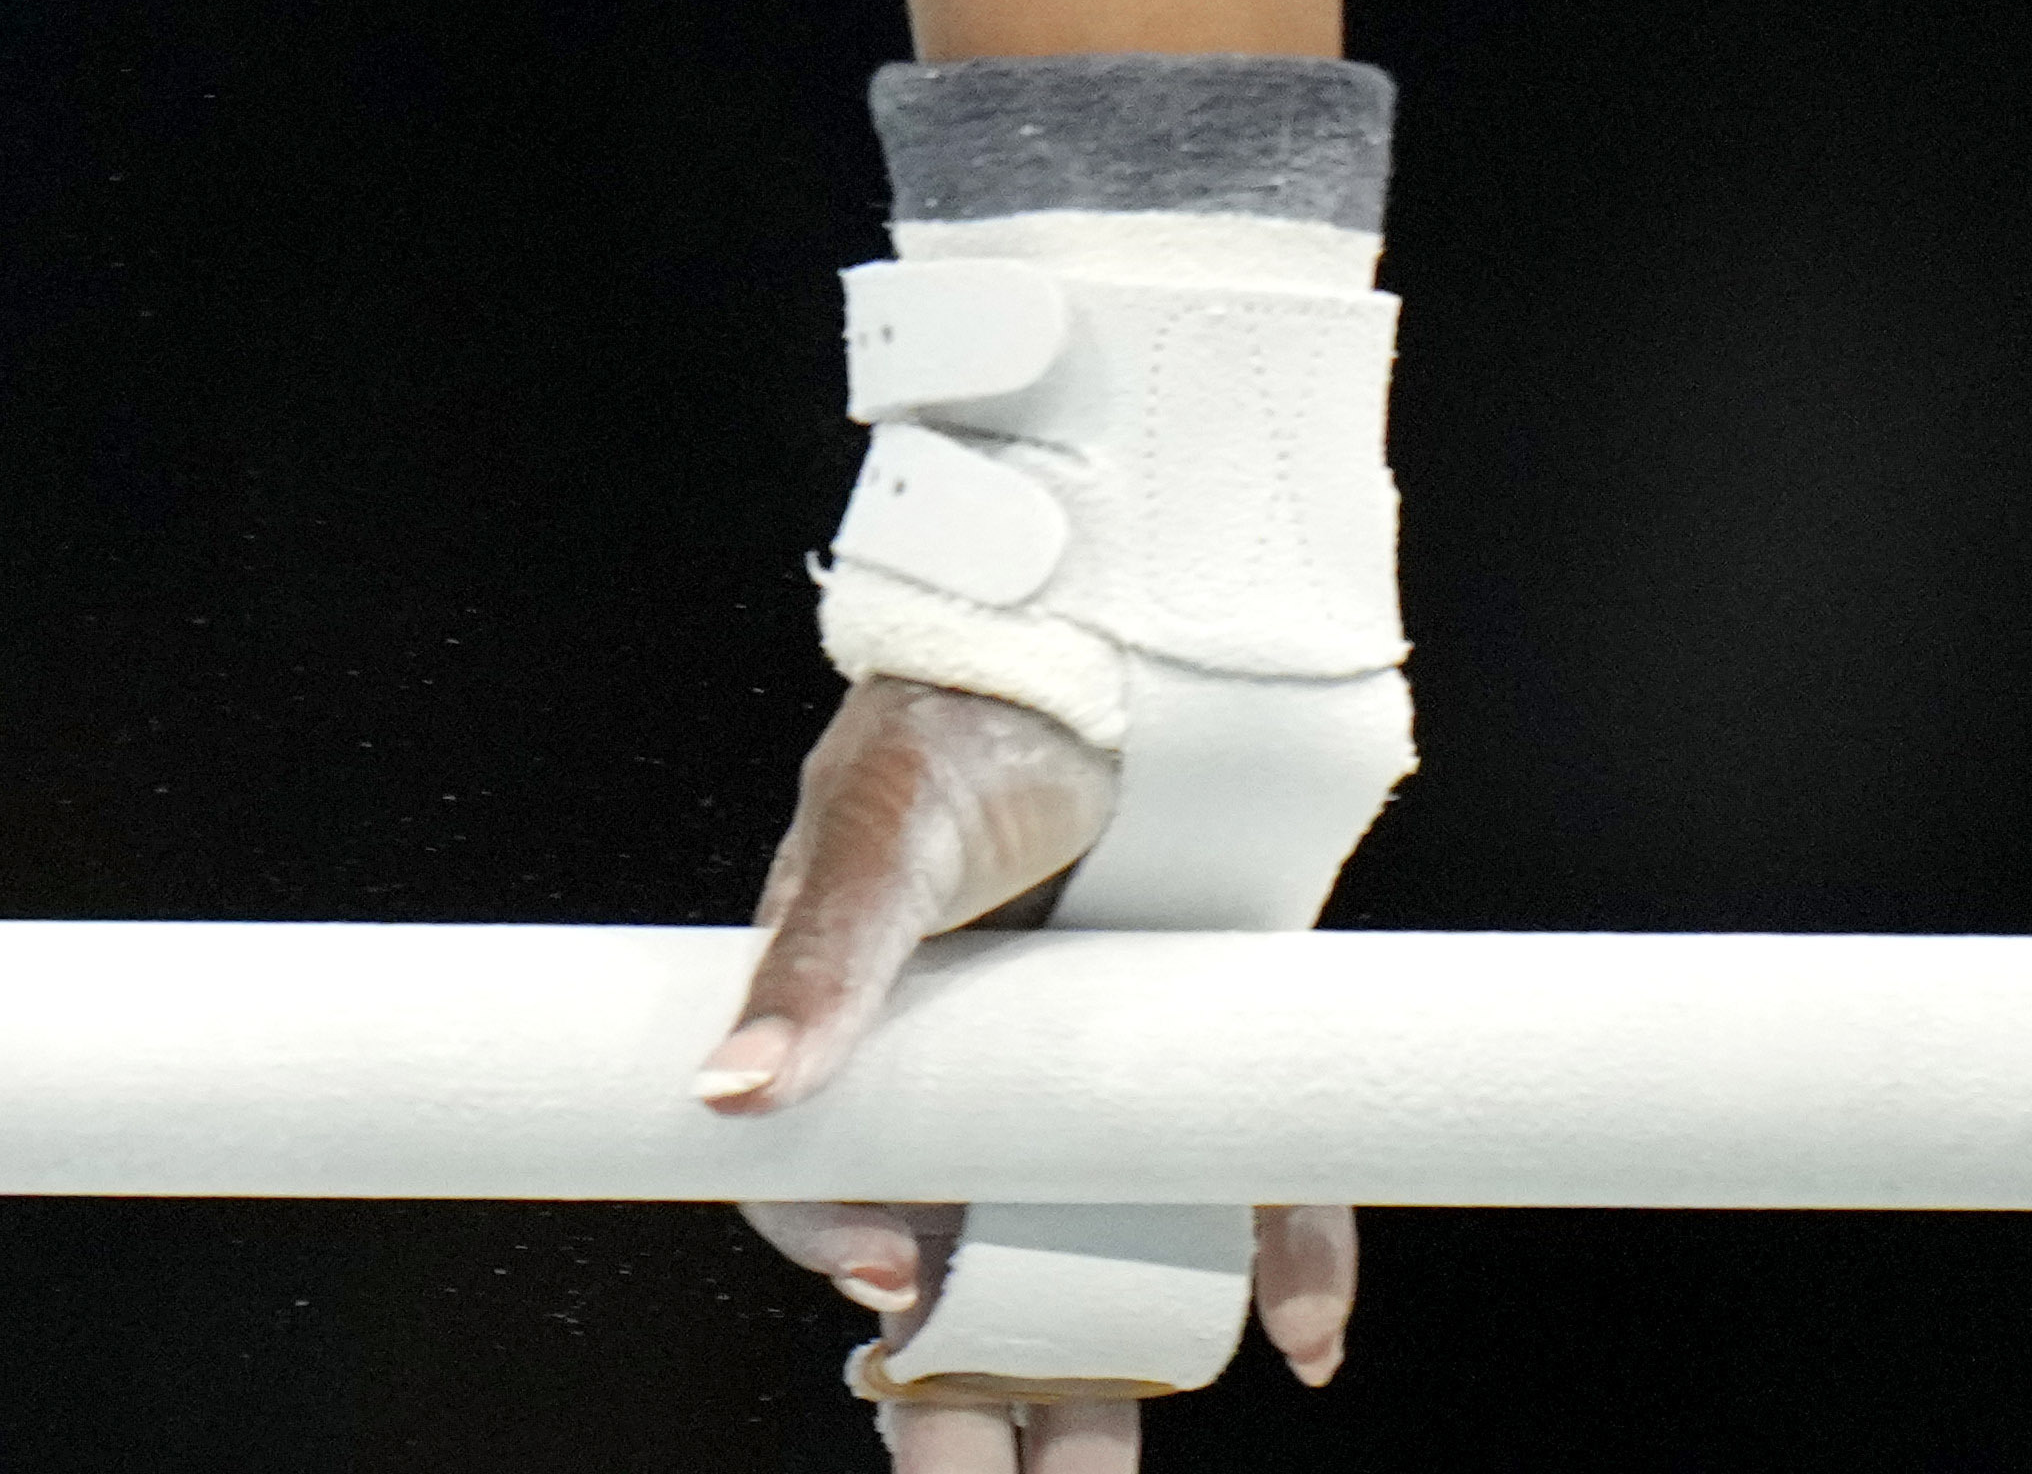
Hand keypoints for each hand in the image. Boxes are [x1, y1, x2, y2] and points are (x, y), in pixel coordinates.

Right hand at [693, 671, 1353, 1465]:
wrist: (1124, 641)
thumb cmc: (966, 725)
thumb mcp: (879, 838)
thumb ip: (814, 962)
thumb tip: (732, 1094)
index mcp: (872, 1039)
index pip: (845, 1193)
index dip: (860, 1262)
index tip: (898, 1297)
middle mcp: (983, 1084)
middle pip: (967, 1271)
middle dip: (968, 1394)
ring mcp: (1100, 1081)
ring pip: (1101, 1260)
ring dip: (1112, 1367)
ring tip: (1102, 1472)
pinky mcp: (1207, 1062)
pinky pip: (1247, 1190)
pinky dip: (1277, 1268)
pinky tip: (1299, 1333)